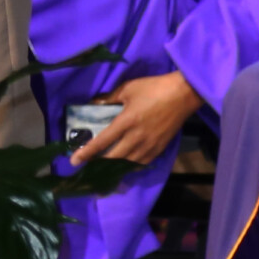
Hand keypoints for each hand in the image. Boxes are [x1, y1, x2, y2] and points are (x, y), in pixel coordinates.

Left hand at [68, 70, 204, 168]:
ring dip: (114, 168)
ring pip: (129, 164)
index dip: (87, 153)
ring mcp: (150, 144)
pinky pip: (143, 163)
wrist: (184, 94)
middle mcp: (137, 137)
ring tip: (101, 170)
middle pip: (114, 158)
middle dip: (98, 165)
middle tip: (85, 168)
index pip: (102, 142)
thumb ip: (109, 98)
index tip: (74, 161)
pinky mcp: (161, 148)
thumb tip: (93, 103)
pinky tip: (123, 166)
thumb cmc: (154, 88)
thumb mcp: (127, 88)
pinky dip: (131, 167)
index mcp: (127, 122)